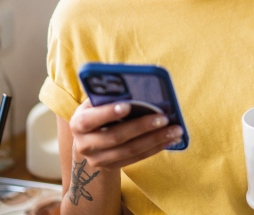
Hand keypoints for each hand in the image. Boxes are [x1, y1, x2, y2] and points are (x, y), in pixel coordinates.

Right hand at [69, 99, 183, 169]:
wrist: (87, 141)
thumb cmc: (96, 111)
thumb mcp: (94, 102)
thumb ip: (108, 96)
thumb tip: (132, 86)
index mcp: (78, 123)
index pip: (92, 119)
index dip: (108, 112)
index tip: (128, 105)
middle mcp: (85, 145)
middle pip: (116, 137)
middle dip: (142, 126)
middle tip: (164, 117)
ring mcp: (98, 159)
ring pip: (130, 150)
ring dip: (155, 140)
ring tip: (175, 130)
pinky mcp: (112, 167)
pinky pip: (137, 158)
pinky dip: (155, 148)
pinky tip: (170, 139)